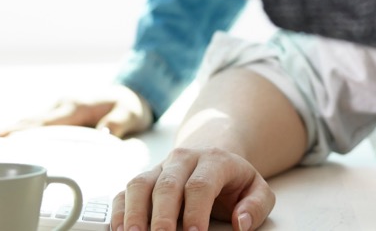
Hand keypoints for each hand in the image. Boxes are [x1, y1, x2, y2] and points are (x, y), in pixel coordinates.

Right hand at [0, 84, 154, 140]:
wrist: (132, 92)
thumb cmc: (128, 106)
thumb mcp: (130, 114)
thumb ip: (119, 122)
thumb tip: (105, 133)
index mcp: (76, 106)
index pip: (45, 121)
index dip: (22, 130)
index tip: (1, 136)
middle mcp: (62, 104)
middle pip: (29, 120)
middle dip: (5, 130)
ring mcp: (58, 107)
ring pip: (29, 120)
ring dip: (8, 129)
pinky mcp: (58, 113)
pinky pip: (35, 122)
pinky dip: (18, 129)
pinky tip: (1, 138)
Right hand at [112, 148, 274, 230]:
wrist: (212, 152)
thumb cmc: (233, 180)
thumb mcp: (256, 188)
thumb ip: (256, 205)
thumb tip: (241, 223)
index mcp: (214, 160)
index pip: (201, 184)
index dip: (196, 210)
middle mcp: (183, 160)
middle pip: (167, 185)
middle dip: (163, 215)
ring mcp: (160, 168)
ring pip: (141, 184)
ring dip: (135, 212)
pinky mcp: (144, 179)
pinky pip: (125, 191)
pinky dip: (119, 211)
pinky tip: (120, 230)